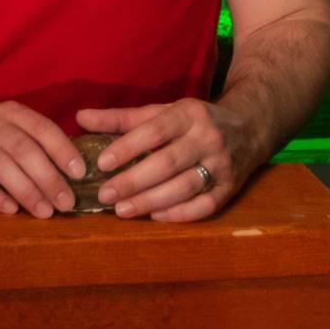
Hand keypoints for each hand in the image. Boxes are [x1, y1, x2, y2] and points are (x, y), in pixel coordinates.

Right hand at [0, 101, 84, 218]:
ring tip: (45, 212)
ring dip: (26, 190)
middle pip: (24, 149)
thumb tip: (71, 170)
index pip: (42, 128)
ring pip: (1, 165)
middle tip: (66, 202)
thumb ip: (33, 141)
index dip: (62, 150)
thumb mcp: (7, 127)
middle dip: (48, 177)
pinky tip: (10, 210)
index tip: (80, 173)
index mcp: (11, 111)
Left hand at [76, 98, 258, 221]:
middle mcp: (208, 137)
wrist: (249, 127)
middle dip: (134, 181)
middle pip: (168, 162)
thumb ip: (122, 118)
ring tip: (122, 210)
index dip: (128, 147)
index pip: (155, 130)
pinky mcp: (231, 187)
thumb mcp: (164, 112)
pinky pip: (205, 205)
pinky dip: (180, 213)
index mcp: (189, 113)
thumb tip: (80, 118)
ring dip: (151, 200)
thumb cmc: (195, 120)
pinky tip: (156, 216)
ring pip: (184, 187)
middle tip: (105, 195)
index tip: (102, 162)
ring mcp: (222, 164)